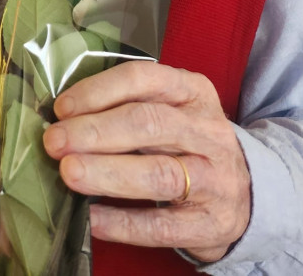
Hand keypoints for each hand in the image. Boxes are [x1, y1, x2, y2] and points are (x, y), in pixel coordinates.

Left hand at [42, 61, 249, 262]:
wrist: (248, 193)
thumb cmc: (189, 142)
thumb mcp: (171, 110)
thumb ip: (127, 106)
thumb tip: (64, 117)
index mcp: (193, 91)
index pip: (144, 79)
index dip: (99, 91)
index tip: (62, 108)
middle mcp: (208, 131)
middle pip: (148, 124)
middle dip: (95, 131)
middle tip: (54, 141)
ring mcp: (214, 179)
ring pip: (158, 173)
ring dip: (107, 172)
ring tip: (68, 174)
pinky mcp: (210, 224)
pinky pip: (162, 224)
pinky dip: (123, 223)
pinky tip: (92, 219)